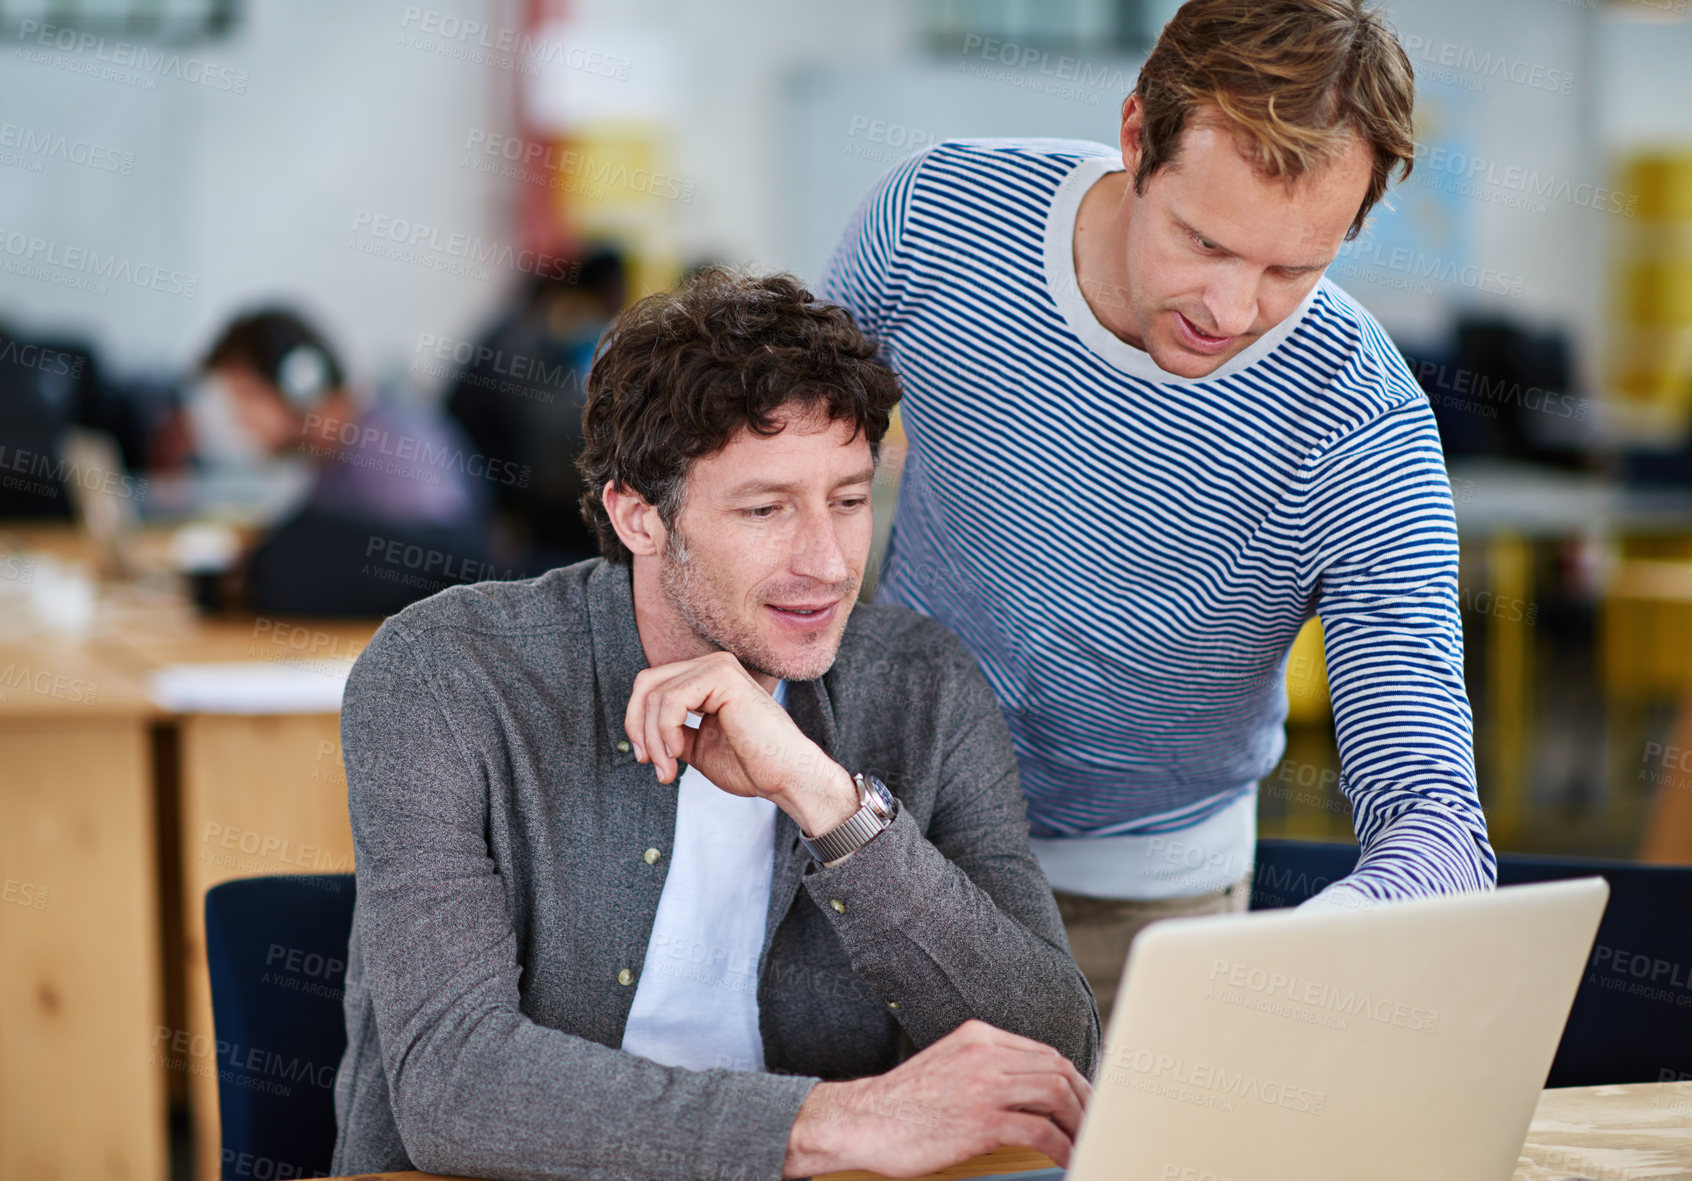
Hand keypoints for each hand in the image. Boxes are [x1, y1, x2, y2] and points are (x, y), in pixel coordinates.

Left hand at [623, 651, 857, 834]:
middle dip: (638, 726)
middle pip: (647, 683)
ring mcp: (719, 666)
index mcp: (708, 678)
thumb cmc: (752, 765)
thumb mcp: (698, 746)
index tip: (648, 759)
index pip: (653, 686)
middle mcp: (713, 665)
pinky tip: (678, 754)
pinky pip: (672, 700)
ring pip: (655, 694)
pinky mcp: (723, 677)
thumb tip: (640, 732)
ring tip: (668, 768)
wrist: (787, 777)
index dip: (638, 722)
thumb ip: (673, 731)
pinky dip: (665, 731)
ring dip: (653, 738)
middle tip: (650, 762)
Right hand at [782, 1019, 1091, 1177]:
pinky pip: (1040, 1132)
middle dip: (1085, 1101)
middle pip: (1058, 1069)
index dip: (1074, 1079)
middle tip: (1095, 1125)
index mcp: (978, 1037)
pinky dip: (1062, 1147)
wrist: (861, 1122)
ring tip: (1086, 1143)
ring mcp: (983, 1086)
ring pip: (1056, 1095)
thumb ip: (985, 1068)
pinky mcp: (981, 1122)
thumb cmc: (901, 1103)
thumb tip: (1028, 1089)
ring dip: (1079, 1123)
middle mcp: (984, 1054)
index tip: (1085, 1102)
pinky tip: (1066, 1159)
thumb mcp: (947, 1066)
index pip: (1044, 1053)